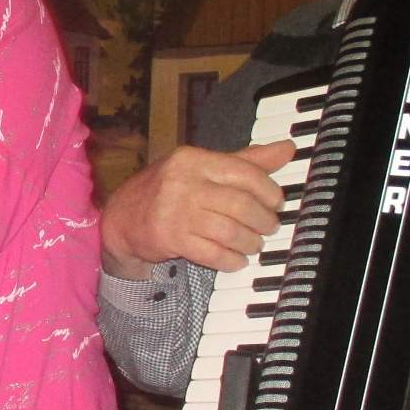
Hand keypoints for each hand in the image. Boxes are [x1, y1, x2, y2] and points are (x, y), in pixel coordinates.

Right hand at [100, 140, 293, 277]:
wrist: (121, 219)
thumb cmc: (167, 191)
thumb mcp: (202, 169)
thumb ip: (245, 161)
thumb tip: (288, 149)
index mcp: (193, 159)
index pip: (245, 172)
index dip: (269, 191)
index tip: (276, 203)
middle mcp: (182, 181)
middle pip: (241, 204)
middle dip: (263, 221)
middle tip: (268, 228)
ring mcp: (174, 210)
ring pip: (230, 231)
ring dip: (249, 243)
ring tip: (253, 245)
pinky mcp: (169, 238)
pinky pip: (213, 253)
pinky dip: (231, 260)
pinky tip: (236, 260)